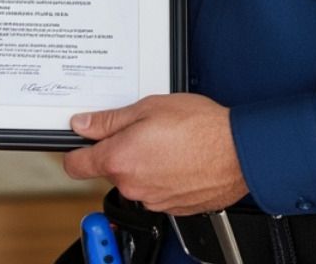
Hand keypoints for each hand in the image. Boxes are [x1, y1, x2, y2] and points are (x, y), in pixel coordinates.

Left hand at [64, 93, 248, 214]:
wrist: (240, 152)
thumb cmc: (200, 127)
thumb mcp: (148, 108)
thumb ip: (109, 120)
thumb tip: (83, 124)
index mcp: (119, 160)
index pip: (75, 165)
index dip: (75, 151)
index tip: (80, 142)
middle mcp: (133, 186)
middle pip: (109, 170)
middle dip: (120, 151)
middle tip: (143, 131)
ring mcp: (154, 200)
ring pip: (135, 180)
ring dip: (143, 164)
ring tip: (168, 143)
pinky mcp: (174, 207)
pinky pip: (157, 190)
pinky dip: (163, 177)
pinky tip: (180, 158)